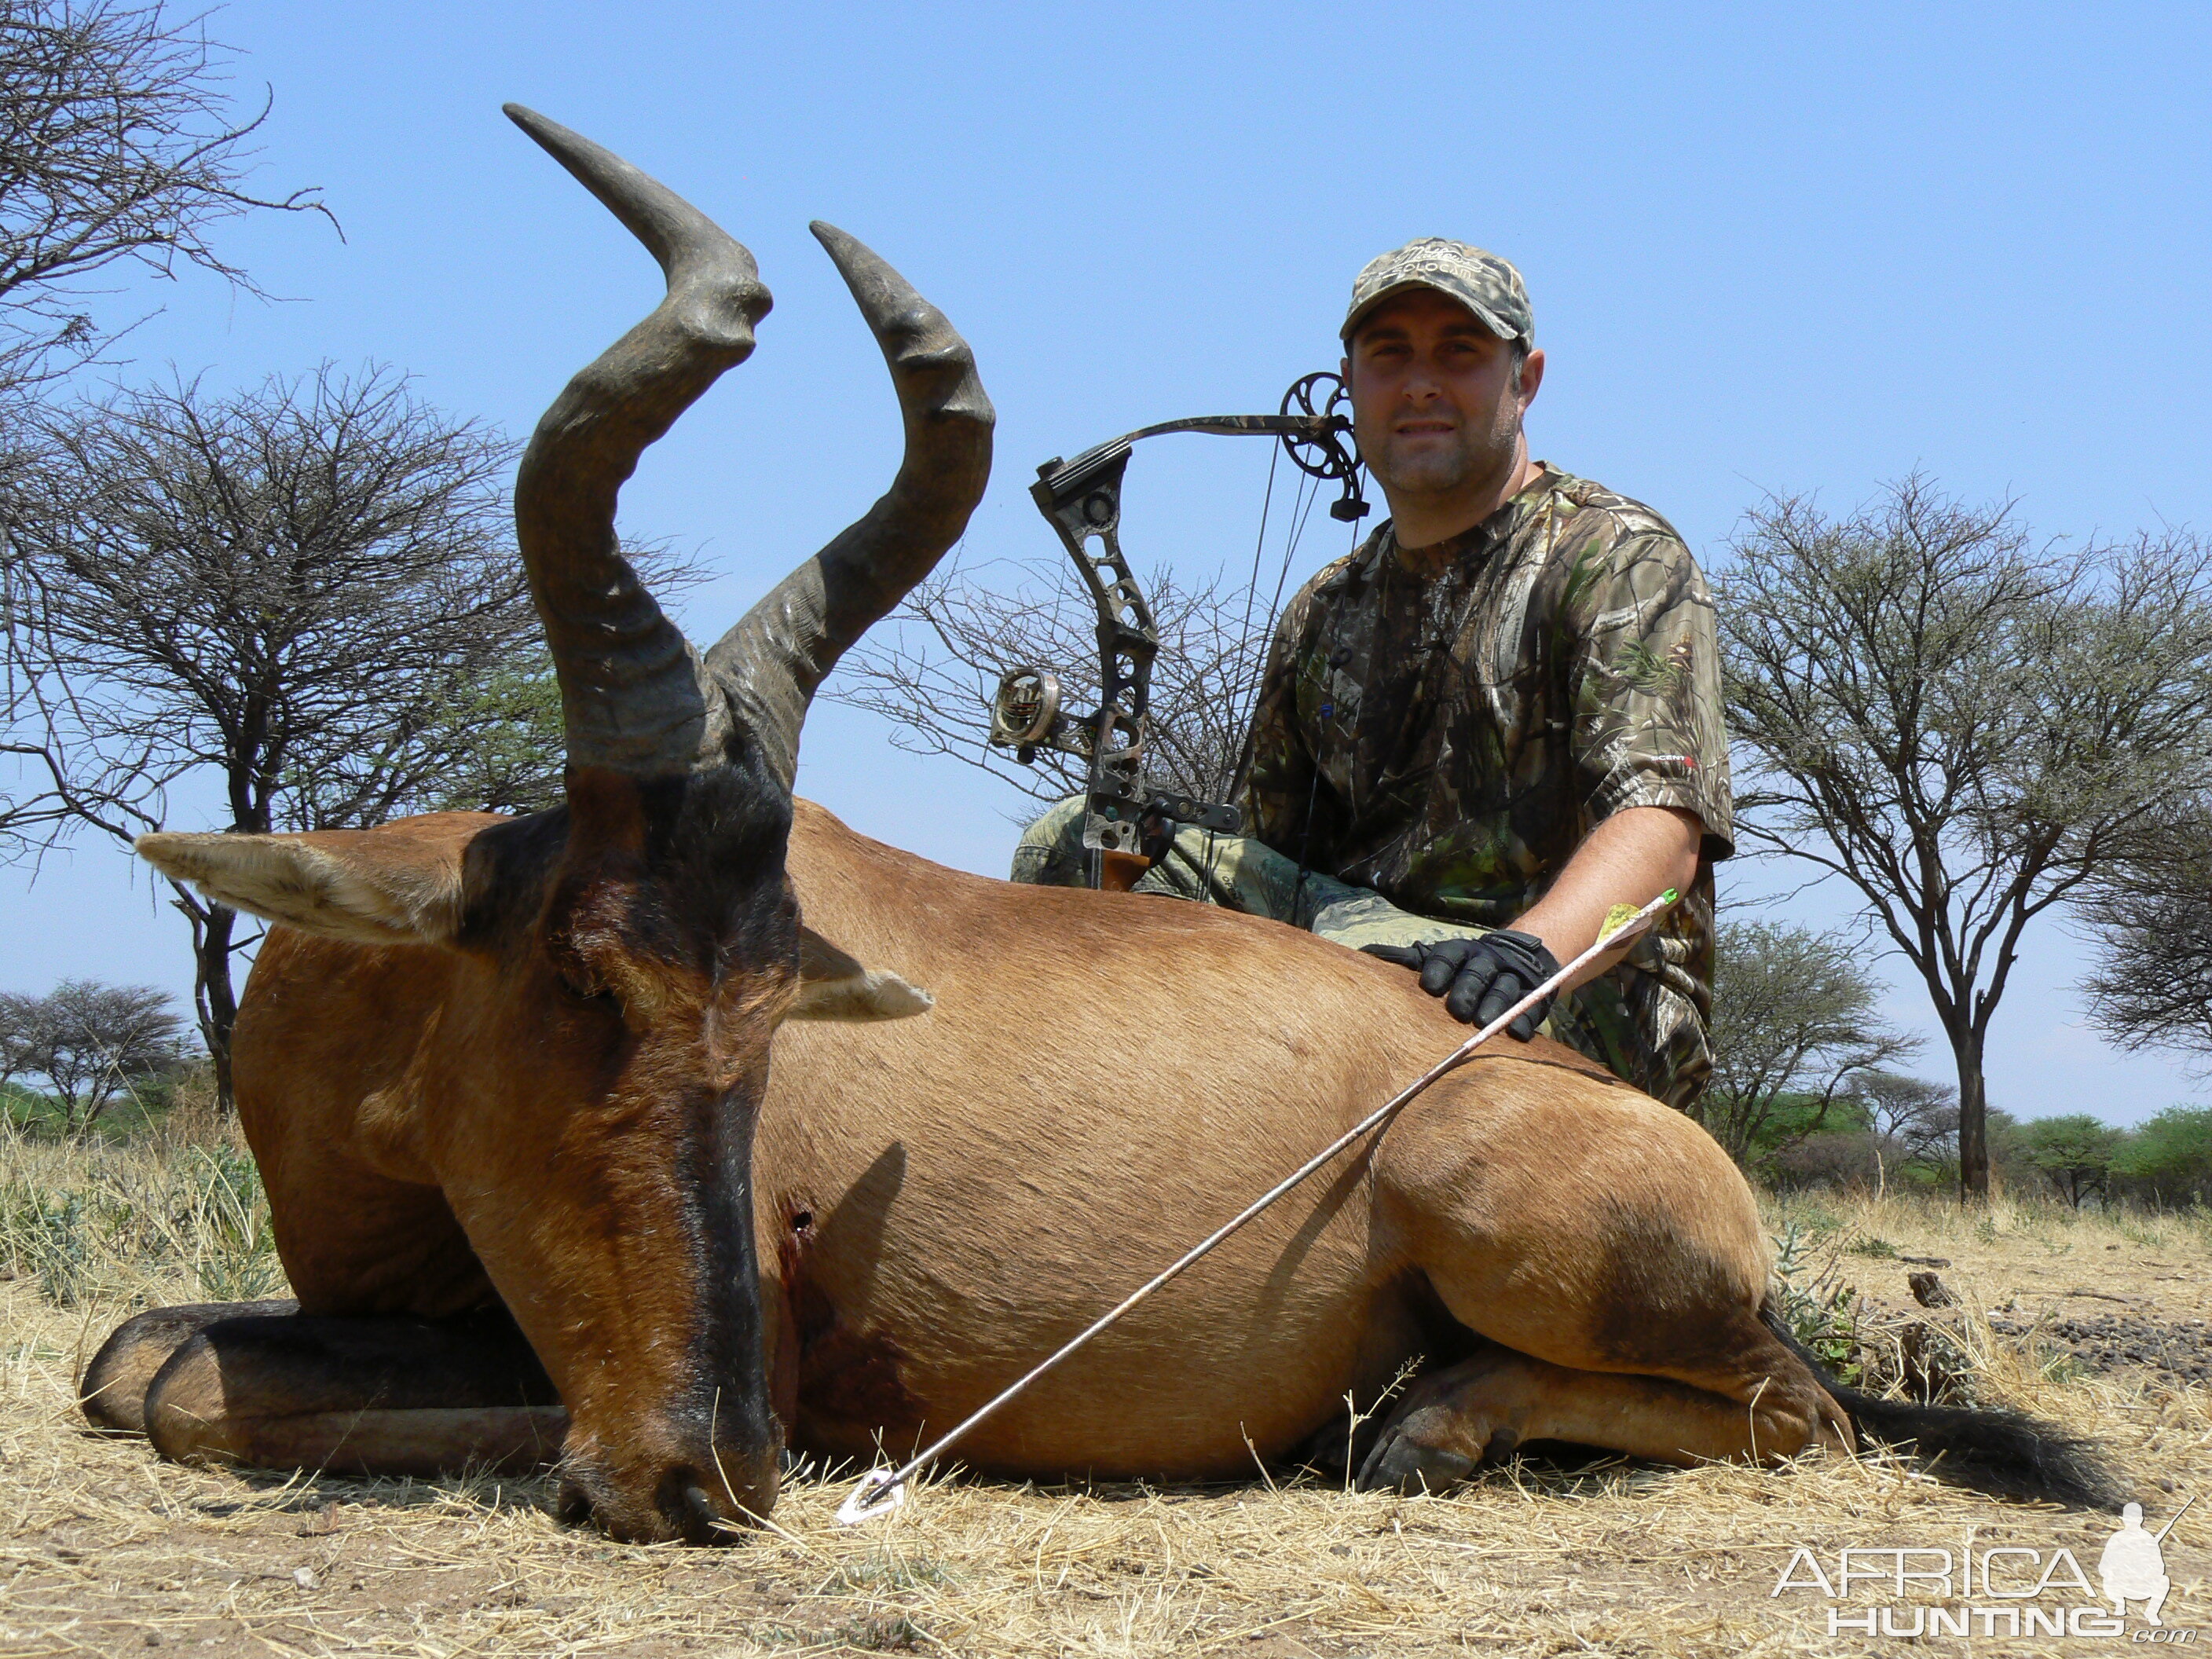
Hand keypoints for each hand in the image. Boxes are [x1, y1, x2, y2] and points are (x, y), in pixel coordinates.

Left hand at [1361, 929, 1562, 1037]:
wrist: (1519, 957)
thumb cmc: (1465, 966)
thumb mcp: (1440, 958)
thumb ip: (1407, 959)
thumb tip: (1365, 953)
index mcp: (1462, 952)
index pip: (1450, 955)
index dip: (1440, 969)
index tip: (1430, 987)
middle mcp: (1487, 962)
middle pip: (1477, 973)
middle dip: (1468, 990)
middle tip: (1458, 1011)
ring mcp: (1512, 978)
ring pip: (1504, 989)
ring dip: (1496, 1006)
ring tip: (1485, 1024)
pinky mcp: (1533, 997)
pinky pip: (1531, 1008)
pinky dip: (1524, 1020)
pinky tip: (1516, 1033)